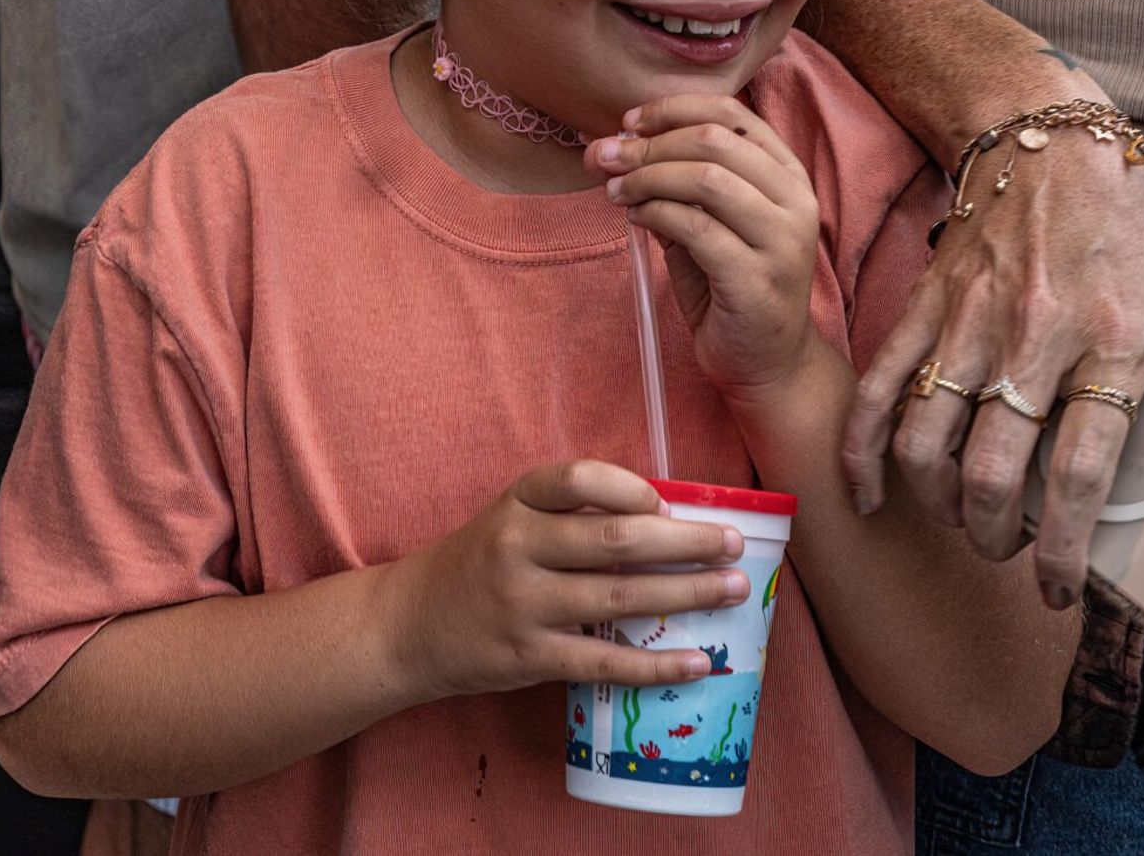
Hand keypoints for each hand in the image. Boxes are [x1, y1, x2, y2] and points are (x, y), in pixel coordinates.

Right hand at [383, 460, 748, 698]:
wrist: (409, 624)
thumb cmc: (479, 563)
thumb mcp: (510, 518)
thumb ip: (571, 514)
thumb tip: (665, 517)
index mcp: (517, 502)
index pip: (577, 479)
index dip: (629, 487)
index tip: (667, 502)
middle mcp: (517, 547)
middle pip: (615, 540)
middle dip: (685, 542)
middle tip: (734, 545)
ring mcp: (523, 604)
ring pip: (619, 597)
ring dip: (686, 594)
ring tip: (732, 590)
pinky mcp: (528, 656)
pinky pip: (603, 660)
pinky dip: (654, 663)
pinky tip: (696, 662)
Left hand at [587, 95, 822, 393]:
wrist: (767, 364)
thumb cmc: (733, 288)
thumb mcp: (709, 225)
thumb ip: (675, 187)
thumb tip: (615, 150)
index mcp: (788, 176)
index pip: (734, 115)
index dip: (674, 109)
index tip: (630, 123)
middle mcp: (795, 201)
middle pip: (715, 141)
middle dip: (650, 144)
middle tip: (608, 157)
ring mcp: (782, 241)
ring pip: (707, 179)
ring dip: (648, 178)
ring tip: (617, 191)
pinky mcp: (757, 279)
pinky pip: (696, 228)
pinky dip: (656, 214)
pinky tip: (636, 219)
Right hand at [843, 125, 1143, 609]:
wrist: (1046, 138)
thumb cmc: (1124, 222)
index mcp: (1114, 338)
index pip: (1082, 469)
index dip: (1063, 546)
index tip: (1058, 585)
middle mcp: (1037, 336)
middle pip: (995, 472)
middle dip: (997, 536)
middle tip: (1009, 550)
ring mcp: (970, 322)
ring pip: (929, 444)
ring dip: (940, 504)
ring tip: (964, 519)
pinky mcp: (924, 309)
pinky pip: (880, 391)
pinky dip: (865, 454)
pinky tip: (873, 496)